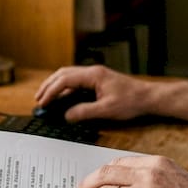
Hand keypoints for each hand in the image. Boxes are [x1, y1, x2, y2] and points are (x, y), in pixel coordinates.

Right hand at [34, 65, 152, 121]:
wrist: (149, 98)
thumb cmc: (132, 101)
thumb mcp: (107, 110)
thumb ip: (84, 112)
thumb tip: (66, 115)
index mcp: (93, 75)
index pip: (65, 80)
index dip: (51, 91)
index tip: (43, 102)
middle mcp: (92, 72)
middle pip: (63, 74)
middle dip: (49, 86)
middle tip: (38, 99)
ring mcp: (95, 76)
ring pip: (69, 76)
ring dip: (56, 86)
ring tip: (45, 98)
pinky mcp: (98, 82)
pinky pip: (76, 82)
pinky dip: (65, 89)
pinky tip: (61, 98)